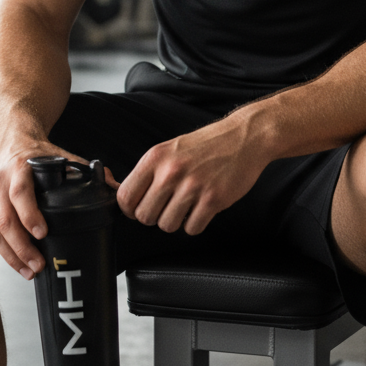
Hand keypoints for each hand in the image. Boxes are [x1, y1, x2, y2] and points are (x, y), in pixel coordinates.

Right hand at [0, 140, 117, 279]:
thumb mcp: (61, 155)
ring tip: (30, 271)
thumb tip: (114, 186)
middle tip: (39, 265)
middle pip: (6, 220)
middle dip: (22, 247)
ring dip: (12, 256)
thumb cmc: (36, 152)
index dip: (29, 215)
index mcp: (19, 167)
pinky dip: (3, 252)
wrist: (10, 140)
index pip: (20, 193)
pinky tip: (17, 263)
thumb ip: (85, 170)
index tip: (42, 233)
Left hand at [116, 114, 268, 234]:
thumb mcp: (169, 149)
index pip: (125, 196)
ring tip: (187, 204)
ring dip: (176, 220)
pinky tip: (202, 207)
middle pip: (144, 216)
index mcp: (156, 157)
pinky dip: (196, 223)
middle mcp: (171, 171)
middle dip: (155, 216)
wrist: (243, 137)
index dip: (130, 209)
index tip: (139, 208)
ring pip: (167, 225)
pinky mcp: (213, 199)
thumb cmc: (206, 145)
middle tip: (168, 205)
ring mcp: (193, 186)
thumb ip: (148, 172)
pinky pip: (192, 228)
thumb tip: (121, 194)